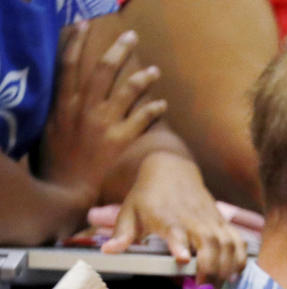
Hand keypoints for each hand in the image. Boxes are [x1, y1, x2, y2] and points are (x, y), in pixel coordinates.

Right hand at [42, 23, 165, 210]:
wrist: (66, 190)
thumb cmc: (55, 162)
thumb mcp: (49, 129)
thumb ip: (59, 108)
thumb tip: (68, 92)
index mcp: (62, 104)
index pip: (67, 65)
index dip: (75, 42)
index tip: (84, 25)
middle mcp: (83, 109)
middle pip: (101, 71)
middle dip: (118, 51)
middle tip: (131, 37)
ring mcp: (103, 124)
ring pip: (125, 91)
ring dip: (142, 78)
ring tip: (154, 70)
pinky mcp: (119, 141)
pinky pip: (141, 119)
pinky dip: (153, 109)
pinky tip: (163, 104)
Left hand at [102, 150, 247, 283]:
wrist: (172, 169)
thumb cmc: (147, 195)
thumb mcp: (129, 212)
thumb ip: (122, 234)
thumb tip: (108, 250)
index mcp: (167, 218)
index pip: (176, 232)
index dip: (180, 245)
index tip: (183, 259)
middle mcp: (193, 220)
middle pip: (210, 244)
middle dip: (210, 269)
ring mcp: (211, 220)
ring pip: (228, 245)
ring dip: (227, 267)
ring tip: (220, 286)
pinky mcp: (222, 222)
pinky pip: (238, 241)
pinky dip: (240, 258)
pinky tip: (235, 272)